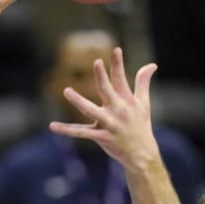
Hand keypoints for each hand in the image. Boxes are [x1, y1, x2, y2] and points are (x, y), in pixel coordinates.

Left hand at [49, 47, 159, 168]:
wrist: (142, 154)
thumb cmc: (141, 125)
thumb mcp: (144, 103)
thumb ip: (143, 83)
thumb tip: (152, 64)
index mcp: (127, 101)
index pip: (121, 78)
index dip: (118, 64)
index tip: (116, 49)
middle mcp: (118, 110)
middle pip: (108, 90)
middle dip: (102, 77)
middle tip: (97, 62)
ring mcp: (109, 124)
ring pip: (91, 111)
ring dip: (79, 101)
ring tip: (66, 91)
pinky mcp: (102, 137)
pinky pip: (81, 133)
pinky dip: (67, 130)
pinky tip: (52, 126)